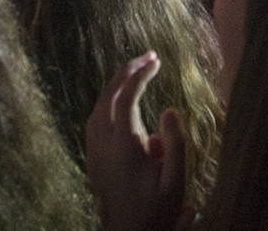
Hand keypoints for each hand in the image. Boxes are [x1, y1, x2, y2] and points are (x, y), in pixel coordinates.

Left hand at [85, 53, 186, 230]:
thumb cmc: (155, 211)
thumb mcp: (175, 182)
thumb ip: (175, 145)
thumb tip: (169, 110)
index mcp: (123, 146)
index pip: (126, 97)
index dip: (141, 75)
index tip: (157, 61)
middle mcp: (103, 144)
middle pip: (106, 95)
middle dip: (125, 71)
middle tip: (147, 57)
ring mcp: (94, 151)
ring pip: (97, 106)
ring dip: (114, 85)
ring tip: (135, 72)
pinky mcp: (92, 159)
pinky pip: (94, 120)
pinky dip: (107, 102)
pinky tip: (122, 102)